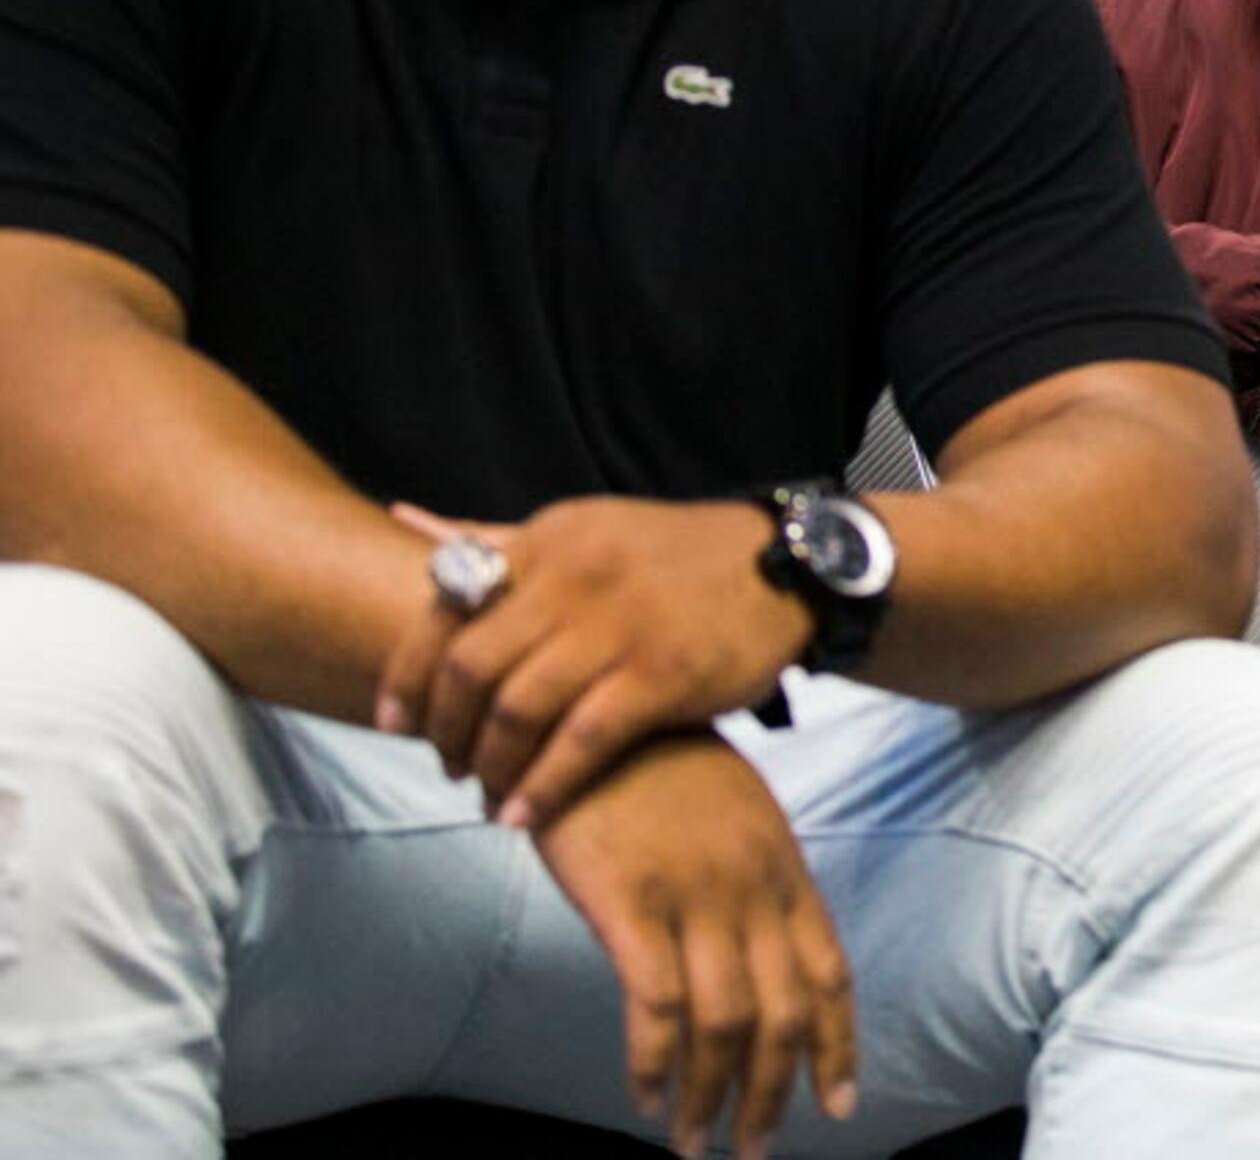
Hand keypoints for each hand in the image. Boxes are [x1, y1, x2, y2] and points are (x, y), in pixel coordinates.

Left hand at [376, 496, 814, 829]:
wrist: (788, 567)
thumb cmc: (676, 557)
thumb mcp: (584, 529)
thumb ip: (495, 538)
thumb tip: (403, 521)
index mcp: (549, 540)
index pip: (443, 606)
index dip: (406, 674)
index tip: (394, 722)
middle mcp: (574, 577)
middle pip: (471, 667)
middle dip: (445, 730)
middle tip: (445, 766)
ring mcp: (619, 627)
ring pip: (518, 709)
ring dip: (489, 766)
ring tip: (486, 795)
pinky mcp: (663, 675)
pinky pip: (581, 742)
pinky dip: (543, 786)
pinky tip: (525, 815)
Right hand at [537, 732, 856, 1159]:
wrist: (595, 712)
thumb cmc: (661, 768)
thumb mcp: (738, 818)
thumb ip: (760, 882)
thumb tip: (771, 947)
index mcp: (784, 871)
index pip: (829, 975)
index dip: (837, 1046)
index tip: (839, 1106)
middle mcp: (753, 889)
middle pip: (783, 1015)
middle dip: (772, 1095)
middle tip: (752, 1150)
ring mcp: (695, 895)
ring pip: (725, 1023)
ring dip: (711, 1095)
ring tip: (694, 1143)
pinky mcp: (629, 901)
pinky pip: (655, 1004)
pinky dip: (654, 1061)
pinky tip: (646, 1095)